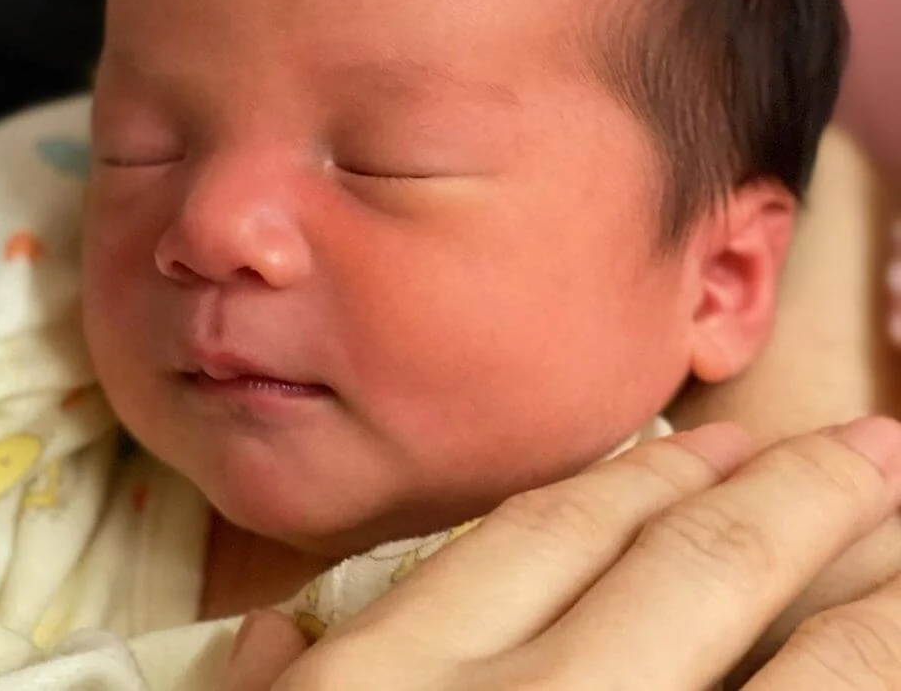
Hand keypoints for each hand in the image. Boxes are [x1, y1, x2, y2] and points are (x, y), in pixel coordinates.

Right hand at [220, 418, 900, 689]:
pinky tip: (891, 673)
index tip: (715, 441)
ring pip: (786, 676)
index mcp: (403, 682)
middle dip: (791, 502)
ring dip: (870, 604)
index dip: (640, 478)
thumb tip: (269, 639)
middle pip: (689, 573)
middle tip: (873, 446)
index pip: (550, 535)